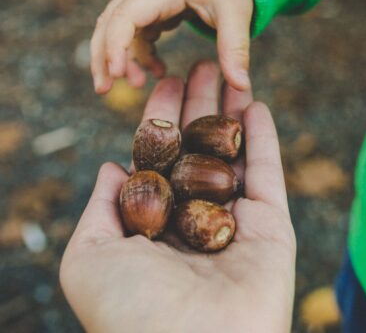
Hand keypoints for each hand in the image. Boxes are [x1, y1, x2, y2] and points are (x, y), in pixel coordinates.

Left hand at [60, 62, 295, 332]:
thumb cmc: (130, 310)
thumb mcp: (89, 258)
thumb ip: (99, 208)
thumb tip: (111, 165)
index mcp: (155, 223)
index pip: (161, 156)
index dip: (162, 116)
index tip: (167, 80)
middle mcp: (195, 217)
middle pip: (200, 147)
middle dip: (200, 104)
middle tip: (203, 63)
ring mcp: (235, 220)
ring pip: (234, 153)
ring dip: (233, 111)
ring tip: (232, 70)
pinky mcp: (271, 226)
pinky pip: (268, 173)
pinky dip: (265, 138)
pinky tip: (257, 104)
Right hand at [90, 0, 253, 93]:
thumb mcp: (237, 14)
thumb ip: (236, 48)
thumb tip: (242, 85)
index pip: (127, 14)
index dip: (116, 44)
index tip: (118, 74)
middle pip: (110, 21)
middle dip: (103, 56)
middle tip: (104, 89)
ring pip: (116, 28)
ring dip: (118, 57)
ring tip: (134, 85)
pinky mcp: (151, 9)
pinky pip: (134, 33)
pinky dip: (139, 54)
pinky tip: (157, 71)